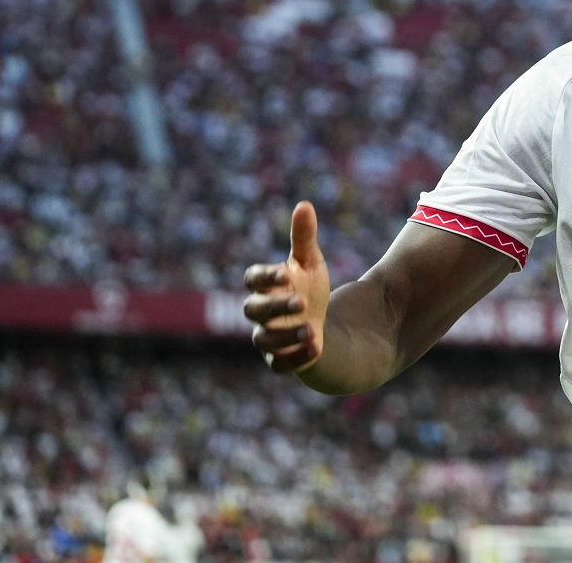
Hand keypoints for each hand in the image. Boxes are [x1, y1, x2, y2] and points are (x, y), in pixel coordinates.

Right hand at [243, 201, 330, 373]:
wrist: (319, 324)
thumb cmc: (308, 287)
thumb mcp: (310, 262)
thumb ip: (304, 237)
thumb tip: (304, 205)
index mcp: (264, 286)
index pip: (253, 279)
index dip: (265, 276)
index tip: (286, 272)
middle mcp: (260, 313)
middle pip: (254, 310)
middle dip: (276, 307)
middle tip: (303, 304)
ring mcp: (268, 338)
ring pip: (266, 340)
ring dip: (287, 336)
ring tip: (312, 329)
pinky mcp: (280, 360)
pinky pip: (280, 365)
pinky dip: (296, 359)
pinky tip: (317, 348)